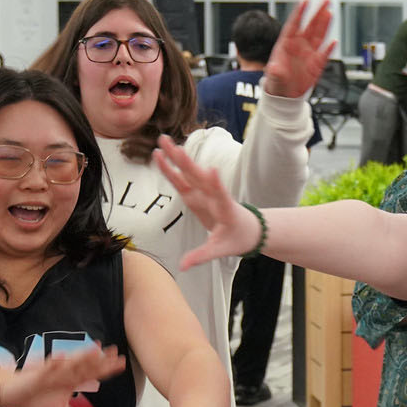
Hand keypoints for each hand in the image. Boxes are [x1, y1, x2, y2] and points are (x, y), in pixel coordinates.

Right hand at [0, 346, 125, 406]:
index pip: (91, 374)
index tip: (122, 363)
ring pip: (68, 364)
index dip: (106, 369)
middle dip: (100, 360)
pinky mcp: (36, 375)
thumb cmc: (34, 399)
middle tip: (116, 352)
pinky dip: (53, 363)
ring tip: (95, 350)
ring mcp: (51, 372)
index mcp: (70, 381)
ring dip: (81, 357)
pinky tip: (62, 357)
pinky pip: (46, 368)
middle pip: (85, 366)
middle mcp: (63, 374)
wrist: (11, 393)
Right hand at [155, 138, 263, 268]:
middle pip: (199, 176)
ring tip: (163, 140)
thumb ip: (201, 256)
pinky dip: (171, 168)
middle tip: (175, 147)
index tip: (212, 171)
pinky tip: (159, 155)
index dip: (217, 184)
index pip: (221, 195)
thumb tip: (182, 267)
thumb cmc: (237, 238)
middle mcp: (214, 195)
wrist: (247, 229)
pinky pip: (181, 178)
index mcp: (225, 208)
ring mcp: (204, 192)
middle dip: (187, 162)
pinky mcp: (196, 193)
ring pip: (189, 172)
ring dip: (177, 156)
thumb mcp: (220, 250)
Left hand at [260, 0, 335, 98]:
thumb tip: (273, 69)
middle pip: (310, 25)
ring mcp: (309, 53)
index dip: (300, 12)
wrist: (285, 94)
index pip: (294, 24)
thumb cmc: (277, 82)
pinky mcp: (317, 64)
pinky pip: (325, 54)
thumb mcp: (273, 77)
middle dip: (317, 12)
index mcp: (286, 44)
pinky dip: (330, 48)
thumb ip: (275, 72)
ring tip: (330, 13)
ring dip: (325, 24)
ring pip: (319, 35)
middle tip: (325, 0)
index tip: (305, 0)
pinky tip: (335, 41)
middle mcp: (299, 45)